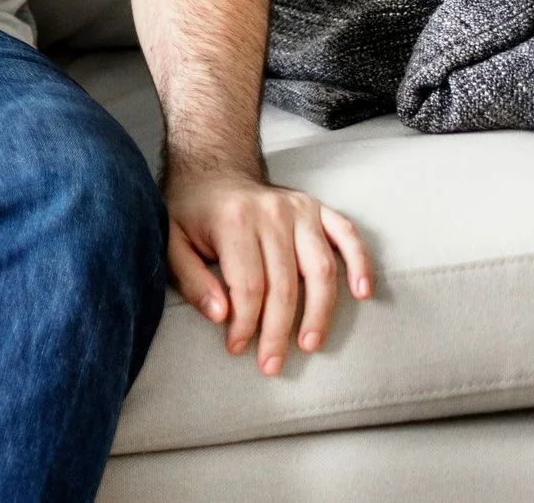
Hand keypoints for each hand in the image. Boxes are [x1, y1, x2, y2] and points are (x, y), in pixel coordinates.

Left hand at [165, 170, 372, 373]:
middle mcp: (271, 213)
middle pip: (284, 286)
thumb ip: (191, 279)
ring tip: (309, 344)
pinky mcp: (317, 208)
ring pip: (320, 270)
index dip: (245, 324)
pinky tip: (362, 292)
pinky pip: (347, 236)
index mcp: (234, 221)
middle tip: (272, 364)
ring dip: (319, 313)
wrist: (212, 169)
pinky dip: (360, 263)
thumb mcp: (170, 240)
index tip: (238, 348)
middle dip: (278, 331)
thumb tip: (221, 316)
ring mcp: (299, 209)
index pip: (248, 286)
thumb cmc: (190, 211)